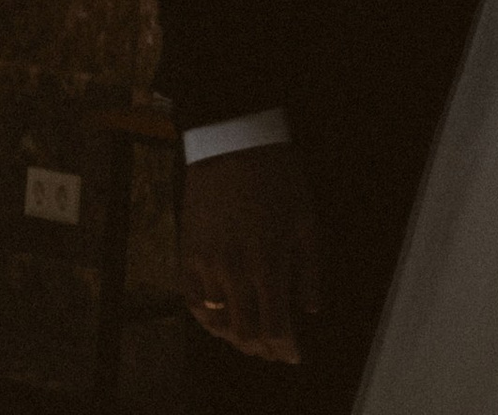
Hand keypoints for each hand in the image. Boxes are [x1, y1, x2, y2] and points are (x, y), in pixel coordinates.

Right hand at [179, 139, 320, 365]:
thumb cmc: (278, 177)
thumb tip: (310, 309)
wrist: (233, 141)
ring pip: (218, 324)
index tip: (294, 355)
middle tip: (274, 352)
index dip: (286, 349)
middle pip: (246, 333)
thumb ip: (309, 269)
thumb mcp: (306, 219)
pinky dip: (206, 322)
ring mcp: (207, 266)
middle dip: (263, 350)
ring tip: (251, 342)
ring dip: (236, 340)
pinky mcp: (187, 256)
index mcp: (269, 264)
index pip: (276, 327)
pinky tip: (219, 324)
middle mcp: (235, 272)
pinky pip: (192, 303)